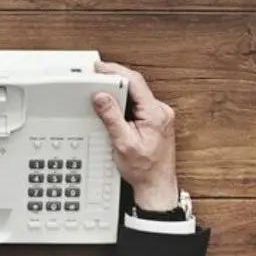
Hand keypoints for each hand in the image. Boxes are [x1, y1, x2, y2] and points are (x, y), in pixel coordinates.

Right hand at [90, 61, 180, 210]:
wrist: (157, 187)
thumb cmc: (145, 170)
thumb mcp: (123, 144)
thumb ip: (112, 118)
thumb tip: (101, 97)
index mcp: (155, 114)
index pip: (134, 82)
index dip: (115, 71)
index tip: (99, 68)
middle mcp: (160, 111)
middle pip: (135, 85)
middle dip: (114, 80)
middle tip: (95, 77)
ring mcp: (158, 115)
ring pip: (135, 94)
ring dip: (118, 92)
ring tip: (101, 92)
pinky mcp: (154, 120)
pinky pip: (137, 103)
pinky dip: (123, 102)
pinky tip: (113, 107)